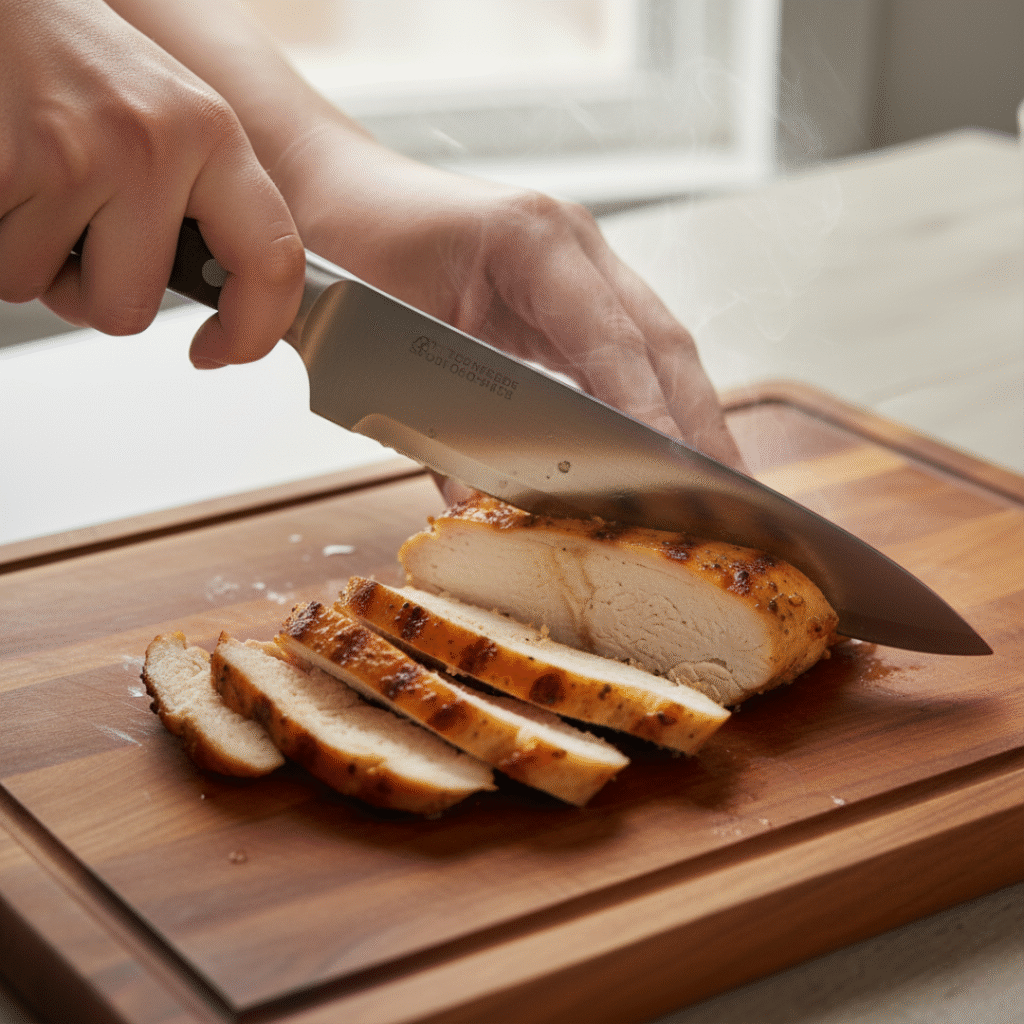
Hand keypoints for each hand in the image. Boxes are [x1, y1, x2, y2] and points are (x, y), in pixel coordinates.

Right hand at [0, 0, 303, 364]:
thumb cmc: (79, 61)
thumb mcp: (173, 118)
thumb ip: (206, 201)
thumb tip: (226, 293)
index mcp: (213, 136)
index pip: (273, 262)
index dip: (252, 331)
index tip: (219, 350)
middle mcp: (154, 146)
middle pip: (129, 311)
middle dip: (89, 291)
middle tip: (73, 232)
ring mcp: (77, 154)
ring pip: (42, 288)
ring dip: (26, 257)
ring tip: (30, 184)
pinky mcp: (6, 164)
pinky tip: (5, 177)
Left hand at [272, 127, 743, 468]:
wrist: (329, 195)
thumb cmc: (348, 251)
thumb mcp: (384, 342)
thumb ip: (437, 428)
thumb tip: (476, 510)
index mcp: (534, 241)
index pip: (615, 340)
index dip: (648, 412)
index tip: (674, 472)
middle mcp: (570, 244)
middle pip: (659, 340)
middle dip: (698, 417)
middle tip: (729, 488)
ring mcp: (573, 260)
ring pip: (652, 342)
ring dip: (684, 407)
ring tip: (713, 475)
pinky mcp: (561, 285)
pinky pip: (619, 344)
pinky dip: (644, 393)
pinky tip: (658, 438)